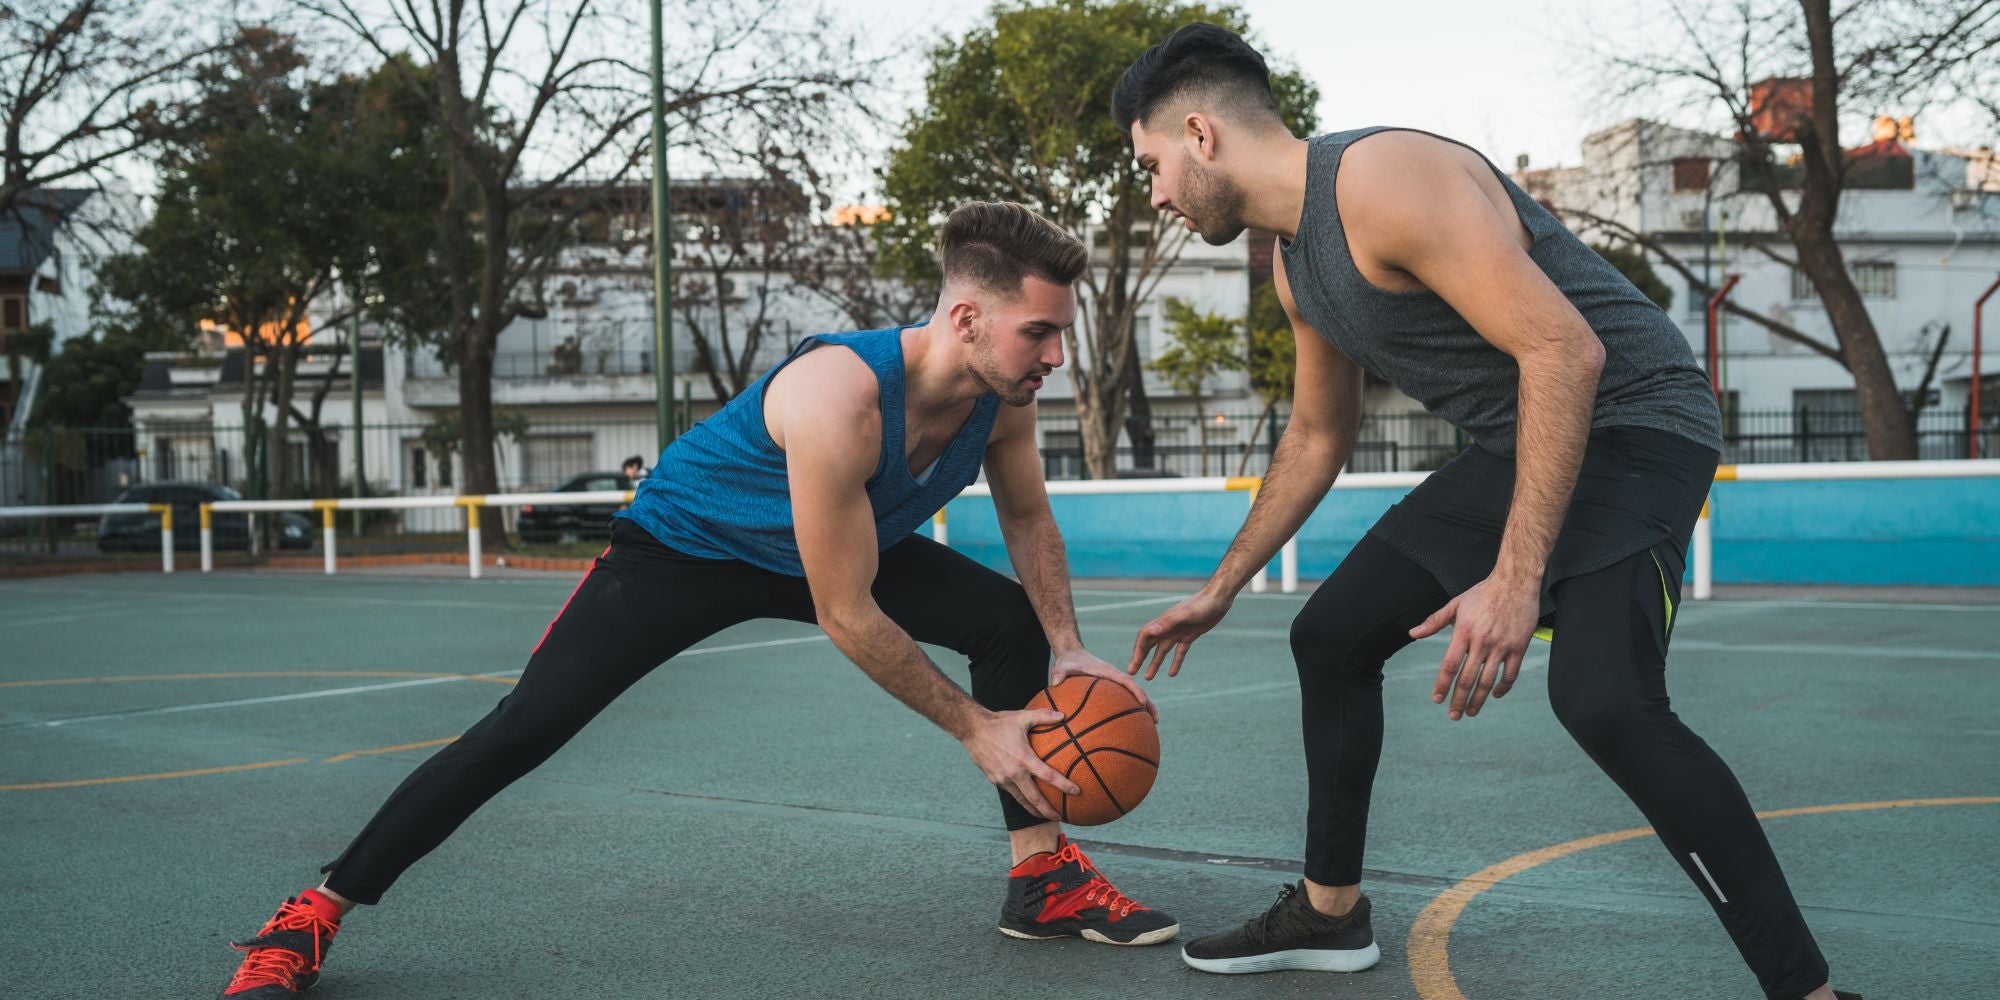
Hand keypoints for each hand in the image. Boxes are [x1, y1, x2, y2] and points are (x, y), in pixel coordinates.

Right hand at [961, 707, 1080, 821]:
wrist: (972, 729)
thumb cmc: (999, 722)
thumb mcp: (1022, 716)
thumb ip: (1043, 716)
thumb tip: (1063, 715)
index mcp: (1024, 758)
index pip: (1048, 775)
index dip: (1064, 785)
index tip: (1076, 791)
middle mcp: (1014, 773)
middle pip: (1035, 799)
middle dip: (1048, 811)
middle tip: (1061, 817)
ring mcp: (1003, 779)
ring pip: (1022, 800)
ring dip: (1034, 810)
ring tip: (1045, 816)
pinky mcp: (995, 780)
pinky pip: (1011, 792)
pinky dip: (1021, 798)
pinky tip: (1027, 800)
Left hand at [1050, 649, 1158, 720]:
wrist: (1072, 654)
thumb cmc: (1068, 661)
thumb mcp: (1062, 666)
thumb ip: (1058, 673)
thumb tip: (1054, 682)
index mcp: (1109, 672)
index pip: (1127, 681)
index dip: (1136, 691)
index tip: (1143, 703)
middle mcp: (1116, 677)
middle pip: (1137, 690)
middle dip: (1148, 704)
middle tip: (1155, 720)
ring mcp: (1116, 684)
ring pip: (1134, 696)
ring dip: (1144, 708)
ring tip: (1150, 727)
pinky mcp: (1112, 689)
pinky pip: (1124, 700)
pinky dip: (1131, 710)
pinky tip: (1129, 727)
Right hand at [1127, 589, 1233, 679]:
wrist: (1218, 598)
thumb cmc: (1203, 604)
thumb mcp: (1186, 614)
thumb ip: (1168, 622)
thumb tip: (1151, 631)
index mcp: (1164, 622)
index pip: (1145, 637)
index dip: (1138, 651)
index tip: (1134, 665)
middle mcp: (1168, 627)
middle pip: (1149, 645)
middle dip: (1140, 658)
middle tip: (1132, 672)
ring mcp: (1178, 631)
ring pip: (1162, 650)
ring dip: (1155, 663)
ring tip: (1148, 677)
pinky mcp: (1189, 635)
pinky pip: (1179, 651)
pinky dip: (1175, 662)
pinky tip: (1172, 674)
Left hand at [1410, 573, 1540, 719]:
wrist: (1516, 581)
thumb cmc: (1483, 592)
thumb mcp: (1456, 604)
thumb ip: (1434, 621)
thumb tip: (1412, 633)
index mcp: (1463, 632)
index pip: (1449, 665)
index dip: (1442, 685)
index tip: (1437, 699)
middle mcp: (1482, 641)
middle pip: (1467, 678)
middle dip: (1458, 700)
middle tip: (1453, 716)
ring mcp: (1502, 646)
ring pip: (1489, 681)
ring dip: (1478, 700)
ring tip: (1470, 712)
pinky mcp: (1519, 647)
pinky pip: (1511, 674)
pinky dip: (1503, 688)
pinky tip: (1495, 695)